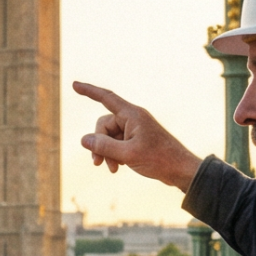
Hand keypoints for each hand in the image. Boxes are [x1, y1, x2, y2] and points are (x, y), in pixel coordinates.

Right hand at [73, 82, 202, 192]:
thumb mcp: (128, 154)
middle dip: (99, 144)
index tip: (74, 85)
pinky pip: (117, 143)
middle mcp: (133, 119)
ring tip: (112, 168)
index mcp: (132, 115)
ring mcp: (135, 130)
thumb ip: (104, 146)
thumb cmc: (159, 159)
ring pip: (109, 137)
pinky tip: (118, 167)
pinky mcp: (137, 141)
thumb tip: (84, 139)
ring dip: (107, 152)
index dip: (89, 91)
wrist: (180, 170)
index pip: (106, 98)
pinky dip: (114, 155)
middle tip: (98, 163)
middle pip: (103, 125)